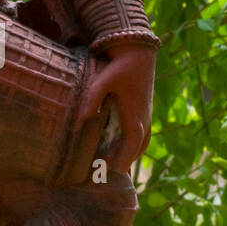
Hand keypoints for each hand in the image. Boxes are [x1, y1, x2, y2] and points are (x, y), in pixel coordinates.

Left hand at [79, 42, 155, 175]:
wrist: (138, 52)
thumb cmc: (118, 67)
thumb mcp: (101, 82)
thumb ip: (91, 101)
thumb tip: (79, 122)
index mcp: (134, 114)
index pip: (132, 144)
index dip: (124, 159)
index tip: (113, 171)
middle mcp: (144, 117)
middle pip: (138, 147)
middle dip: (125, 161)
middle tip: (107, 172)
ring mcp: (147, 114)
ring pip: (143, 142)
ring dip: (131, 153)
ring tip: (113, 164)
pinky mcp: (146, 109)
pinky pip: (144, 134)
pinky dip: (135, 144)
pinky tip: (123, 147)